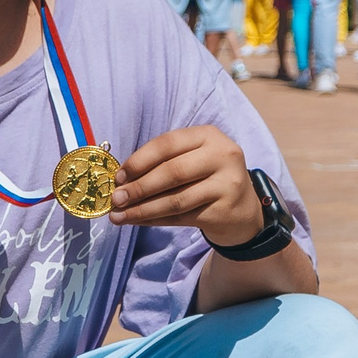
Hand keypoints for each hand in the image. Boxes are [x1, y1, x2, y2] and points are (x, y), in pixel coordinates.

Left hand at [109, 124, 262, 248]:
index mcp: (208, 135)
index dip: (139, 160)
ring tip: (119, 215)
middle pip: (172, 172)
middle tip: (115, 199)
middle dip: (139, 187)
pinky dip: (154, 220)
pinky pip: (181, 217)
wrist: (242, 209)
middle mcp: (222, 155)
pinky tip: (137, 221)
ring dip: (142, 209)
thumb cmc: (207, 179)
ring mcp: (226, 184)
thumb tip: (122, 181)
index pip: (167, 143)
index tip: (119, 176)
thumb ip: (163, 164)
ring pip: (176, 199)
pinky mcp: (224, 210)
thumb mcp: (191, 160)